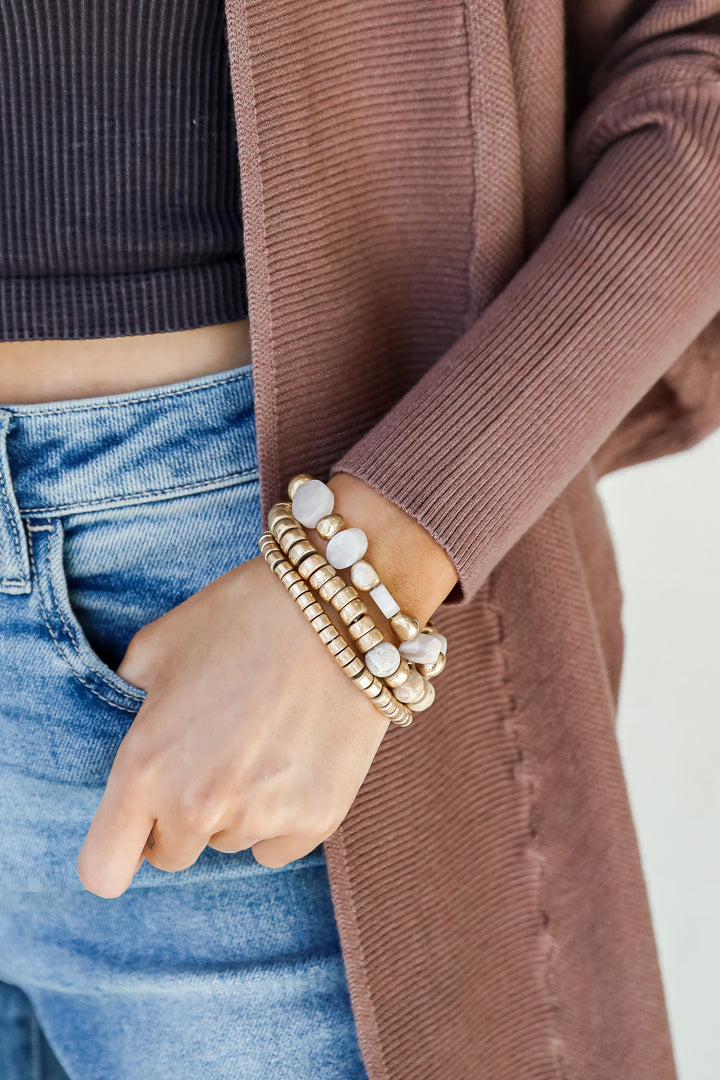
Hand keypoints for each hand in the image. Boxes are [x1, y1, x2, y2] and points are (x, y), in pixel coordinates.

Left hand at [76, 473, 457, 898]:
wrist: (339, 607)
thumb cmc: (240, 615)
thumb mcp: (157, 645)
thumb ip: (127, 703)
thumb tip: (132, 736)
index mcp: (143, 766)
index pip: (103, 870)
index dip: (117, 847)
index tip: (137, 823)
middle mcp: (198, 805)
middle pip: (172, 855)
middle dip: (181, 815)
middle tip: (212, 753)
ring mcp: (261, 817)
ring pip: (230, 842)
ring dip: (236, 807)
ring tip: (261, 739)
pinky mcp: (317, 818)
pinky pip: (279, 844)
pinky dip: (283, 814)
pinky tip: (294, 757)